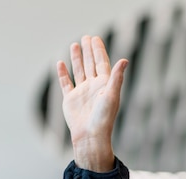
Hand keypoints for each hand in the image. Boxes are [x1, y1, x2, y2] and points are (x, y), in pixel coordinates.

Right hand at [56, 35, 127, 171]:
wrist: (90, 135)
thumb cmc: (104, 118)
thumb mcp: (112, 95)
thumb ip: (117, 77)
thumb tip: (124, 60)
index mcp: (105, 85)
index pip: (102, 63)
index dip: (99, 50)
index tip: (95, 38)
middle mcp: (94, 87)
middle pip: (91, 64)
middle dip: (89, 51)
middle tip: (86, 37)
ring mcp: (82, 92)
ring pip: (79, 71)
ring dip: (77, 58)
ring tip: (75, 45)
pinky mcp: (70, 99)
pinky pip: (66, 83)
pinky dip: (62, 73)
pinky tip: (60, 63)